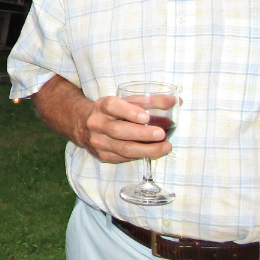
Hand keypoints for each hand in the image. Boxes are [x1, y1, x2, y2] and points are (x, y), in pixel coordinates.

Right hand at [33, 76, 174, 162]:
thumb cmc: (112, 112)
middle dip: (142, 134)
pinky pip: (124, 158)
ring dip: (147, 149)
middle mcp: (97, 124)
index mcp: (102, 106)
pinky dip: (140, 155)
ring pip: (123, 149)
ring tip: (165, 147)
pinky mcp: (103, 156)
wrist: (83, 125)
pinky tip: (153, 152)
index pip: (113, 106)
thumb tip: (176, 101)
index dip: (129, 111)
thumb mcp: (125, 101)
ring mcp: (98, 142)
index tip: (146, 117)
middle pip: (119, 131)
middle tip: (161, 134)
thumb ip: (149, 101)